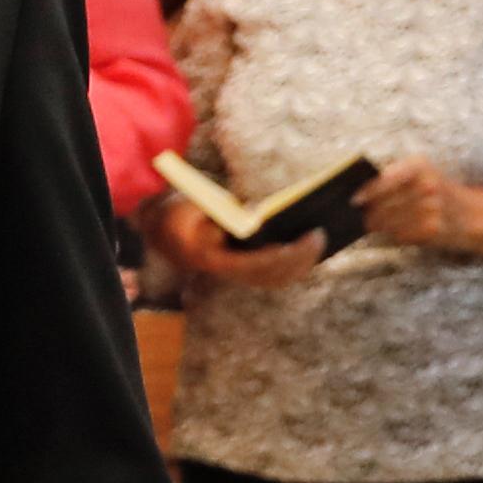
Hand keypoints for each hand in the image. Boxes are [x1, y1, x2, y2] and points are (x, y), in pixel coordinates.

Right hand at [151, 200, 324, 287]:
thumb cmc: (181, 210)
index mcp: (213, 259)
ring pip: (275, 279)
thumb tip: (255, 215)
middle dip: (301, 258)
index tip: (310, 237)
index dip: (289, 254)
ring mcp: (234, 274)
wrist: (161, 228)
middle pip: (273, 276)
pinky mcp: (241, 269)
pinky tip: (307, 249)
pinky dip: (293, 264)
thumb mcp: (196, 204)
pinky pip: (272, 274)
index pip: (260, 264)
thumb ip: (223, 211)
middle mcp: (226, 272)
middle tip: (320, 236)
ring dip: (300, 264)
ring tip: (318, 240)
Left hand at [358, 158, 482, 257]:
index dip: (365, 191)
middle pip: (383, 203)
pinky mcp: (431, 230)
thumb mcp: (421, 174)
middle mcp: (426, 185)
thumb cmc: (439, 192)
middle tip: (358, 216)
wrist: (473, 215)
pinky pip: (400, 234)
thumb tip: (358, 193)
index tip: (352, 200)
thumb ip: (392, 179)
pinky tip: (393, 231)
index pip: (384, 179)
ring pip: (388, 221)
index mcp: (420, 166)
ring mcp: (430, 209)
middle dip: (369, 211)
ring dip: (377, 225)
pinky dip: (394, 234)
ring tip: (371, 224)